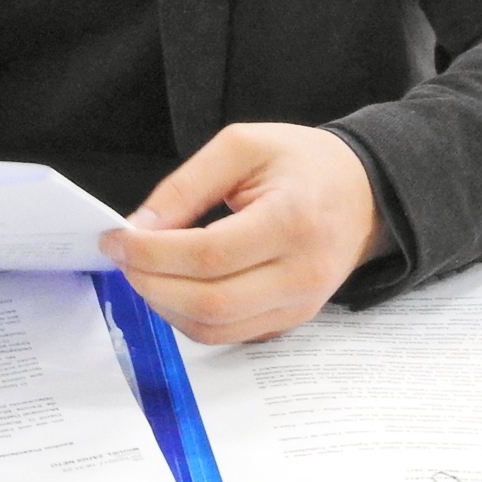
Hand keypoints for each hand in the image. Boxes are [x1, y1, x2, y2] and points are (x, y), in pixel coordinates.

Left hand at [98, 123, 386, 344]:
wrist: (364, 193)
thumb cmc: (303, 163)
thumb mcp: (242, 146)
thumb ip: (186, 185)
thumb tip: (139, 227)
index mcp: (292, 220)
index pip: (209, 255)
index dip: (153, 254)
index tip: (117, 239)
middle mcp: (301, 273)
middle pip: (209, 302)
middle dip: (151, 284)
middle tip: (123, 258)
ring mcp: (299, 305)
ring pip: (215, 328)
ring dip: (165, 306)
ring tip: (145, 272)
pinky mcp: (291, 321)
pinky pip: (229, 335)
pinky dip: (190, 317)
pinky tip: (174, 287)